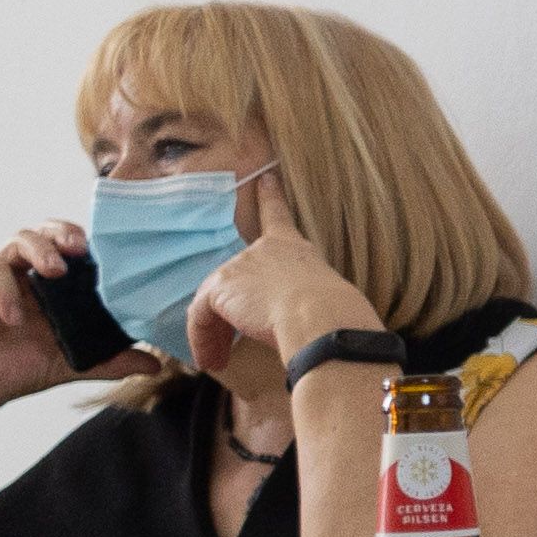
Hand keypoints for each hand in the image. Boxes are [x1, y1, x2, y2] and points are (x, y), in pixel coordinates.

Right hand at [0, 222, 153, 416]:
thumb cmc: (15, 373)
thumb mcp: (69, 366)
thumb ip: (110, 362)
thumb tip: (157, 364)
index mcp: (57, 289)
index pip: (78, 253)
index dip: (95, 247)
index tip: (115, 253)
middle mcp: (29, 274)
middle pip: (49, 233)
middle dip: (66, 233)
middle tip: (81, 247)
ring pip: (20, 240)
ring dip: (40, 251)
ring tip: (55, 272)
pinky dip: (3, 289)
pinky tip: (12, 316)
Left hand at [187, 176, 377, 375]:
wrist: (323, 319)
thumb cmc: (335, 317)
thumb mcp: (323, 301)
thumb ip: (306, 303)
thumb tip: (306, 330)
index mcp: (292, 248)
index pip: (277, 215)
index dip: (271, 195)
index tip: (265, 176)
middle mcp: (262, 250)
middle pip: (233, 282)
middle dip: (227, 317)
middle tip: (229, 349)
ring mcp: (238, 267)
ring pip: (214, 304)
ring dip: (214, 335)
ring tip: (219, 361)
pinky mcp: (219, 288)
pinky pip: (200, 317)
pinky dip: (203, 341)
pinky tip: (212, 360)